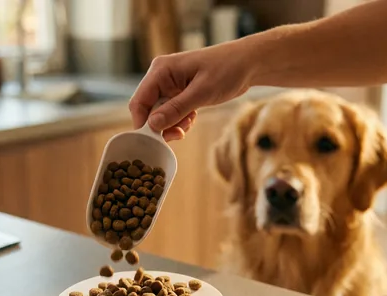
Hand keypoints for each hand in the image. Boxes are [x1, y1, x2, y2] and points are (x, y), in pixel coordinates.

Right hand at [129, 40, 255, 140]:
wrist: (247, 64)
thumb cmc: (227, 70)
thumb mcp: (202, 92)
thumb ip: (176, 109)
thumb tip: (152, 125)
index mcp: (161, 70)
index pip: (139, 101)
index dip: (143, 123)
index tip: (154, 140)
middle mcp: (161, 76)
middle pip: (149, 109)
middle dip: (162, 125)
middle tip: (178, 134)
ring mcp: (170, 85)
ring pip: (160, 114)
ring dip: (173, 124)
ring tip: (190, 122)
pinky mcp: (179, 93)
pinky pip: (171, 112)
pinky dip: (180, 120)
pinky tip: (193, 118)